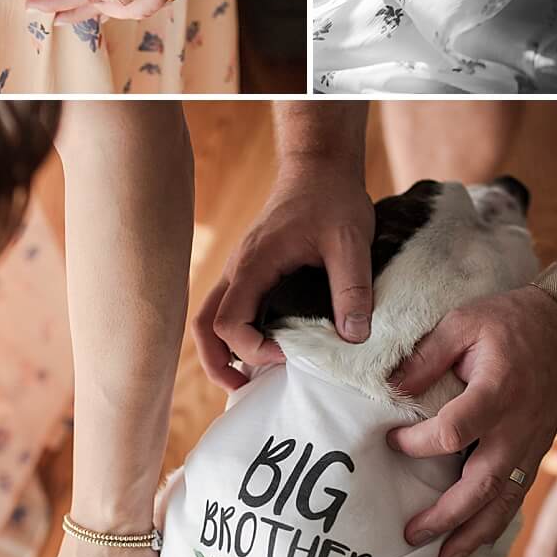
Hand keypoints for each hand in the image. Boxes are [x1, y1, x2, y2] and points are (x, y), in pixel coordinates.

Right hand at [193, 160, 375, 391]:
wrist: (320, 166)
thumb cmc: (332, 198)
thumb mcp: (351, 240)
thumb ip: (352, 288)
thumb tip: (353, 338)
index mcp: (255, 263)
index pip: (230, 321)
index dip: (252, 349)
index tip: (287, 356)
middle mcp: (239, 267)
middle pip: (204, 324)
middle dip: (217, 362)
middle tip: (243, 390)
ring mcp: (242, 267)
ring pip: (211, 314)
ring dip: (221, 349)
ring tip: (247, 379)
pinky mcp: (253, 267)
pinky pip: (230, 304)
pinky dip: (235, 332)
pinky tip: (264, 347)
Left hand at [388, 288, 556, 556]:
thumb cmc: (511, 322)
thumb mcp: (464, 322)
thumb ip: (427, 356)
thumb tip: (391, 386)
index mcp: (497, 393)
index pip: (453, 432)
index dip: (418, 443)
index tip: (391, 442)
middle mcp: (517, 428)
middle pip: (482, 484)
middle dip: (446, 516)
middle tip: (411, 535)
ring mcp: (531, 445)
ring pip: (504, 502)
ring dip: (473, 535)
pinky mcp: (537, 453)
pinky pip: (517, 496)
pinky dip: (495, 523)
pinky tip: (474, 541)